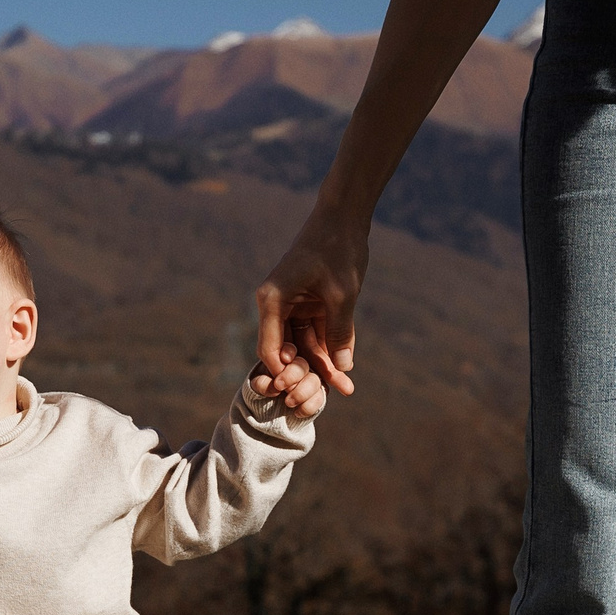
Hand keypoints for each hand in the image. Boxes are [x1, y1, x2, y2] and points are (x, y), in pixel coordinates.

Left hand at [250, 357, 327, 419]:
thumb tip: (274, 388)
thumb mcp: (259, 384)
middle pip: (303, 365)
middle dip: (292, 375)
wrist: (271, 406)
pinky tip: (297, 412)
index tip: (284, 359)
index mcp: (286, 356)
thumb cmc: (265, 388)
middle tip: (279, 385)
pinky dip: (308, 406)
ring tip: (288, 402)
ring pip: (314, 381)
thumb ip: (262, 383)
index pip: (290, 349)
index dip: (289, 352)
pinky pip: (319, 398)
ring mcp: (312, 379)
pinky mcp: (318, 394)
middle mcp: (302, 365)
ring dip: (301, 393)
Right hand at [255, 207, 361, 396]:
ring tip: (345, 387)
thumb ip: (340, 331)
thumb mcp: (341, 294)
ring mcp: (293, 306)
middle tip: (329, 396)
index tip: (302, 394)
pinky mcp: (309, 304)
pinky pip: (317, 333)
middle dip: (310, 373)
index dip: (285, 374)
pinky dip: (331, 347)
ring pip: (305, 344)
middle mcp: (277, 306)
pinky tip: (346, 367)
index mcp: (273, 301)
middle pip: (289, 350)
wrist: (344, 218)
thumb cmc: (337, 249)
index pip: (270, 348)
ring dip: (324, 364)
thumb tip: (343, 367)